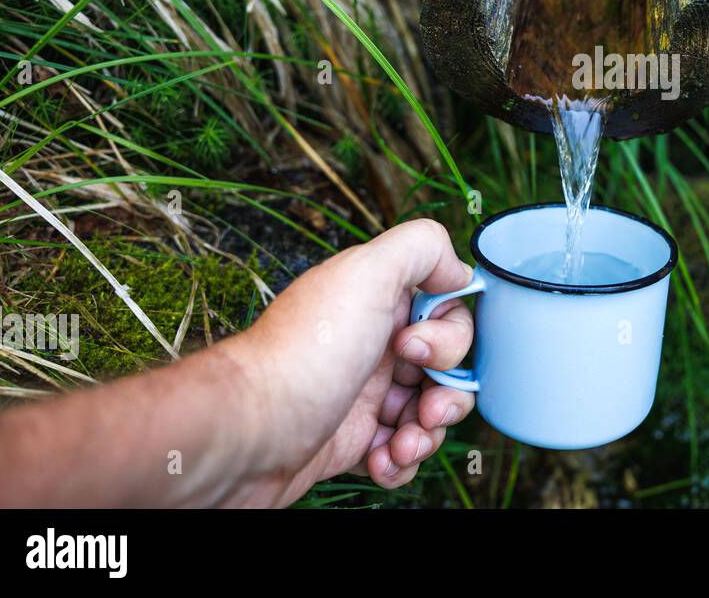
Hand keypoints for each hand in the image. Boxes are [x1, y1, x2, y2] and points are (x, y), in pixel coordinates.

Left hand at [230, 219, 475, 505]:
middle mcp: (373, 345)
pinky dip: (402, 461)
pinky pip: (402, 452)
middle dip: (447, 391)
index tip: (416, 347)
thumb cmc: (301, 358)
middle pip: (446, 366)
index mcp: (378, 304)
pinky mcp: (354, 441)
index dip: (447, 334)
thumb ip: (421, 247)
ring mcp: (364, 395)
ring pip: (430, 412)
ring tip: (402, 444)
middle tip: (421, 405)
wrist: (249, 434)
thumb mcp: (365, 274)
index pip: (445, 311)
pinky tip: (380, 460)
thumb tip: (459, 267)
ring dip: (429, 433)